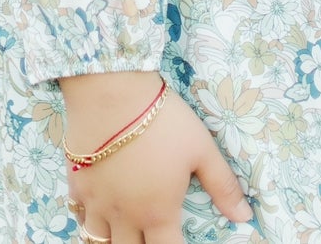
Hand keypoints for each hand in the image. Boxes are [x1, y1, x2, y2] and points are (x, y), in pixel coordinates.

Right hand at [60, 74, 252, 241]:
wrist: (112, 92)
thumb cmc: (162, 119)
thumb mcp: (201, 148)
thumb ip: (222, 185)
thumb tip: (244, 215)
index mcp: (158, 213)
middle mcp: (124, 216)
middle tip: (151, 236)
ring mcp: (96, 203)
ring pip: (99, 241)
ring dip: (112, 241)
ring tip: (124, 233)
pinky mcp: (76, 184)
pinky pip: (78, 216)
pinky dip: (88, 219)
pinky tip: (96, 210)